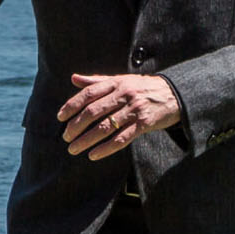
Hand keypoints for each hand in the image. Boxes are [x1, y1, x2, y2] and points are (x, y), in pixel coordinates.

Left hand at [57, 72, 180, 159]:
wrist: (174, 93)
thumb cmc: (143, 88)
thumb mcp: (121, 80)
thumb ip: (97, 81)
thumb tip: (73, 78)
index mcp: (116, 83)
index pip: (88, 94)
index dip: (72, 105)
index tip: (60, 117)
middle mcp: (124, 95)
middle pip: (93, 112)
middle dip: (76, 126)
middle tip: (66, 137)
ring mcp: (134, 109)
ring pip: (105, 127)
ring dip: (86, 140)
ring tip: (74, 149)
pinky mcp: (144, 124)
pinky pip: (122, 139)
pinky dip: (106, 148)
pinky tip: (93, 155)